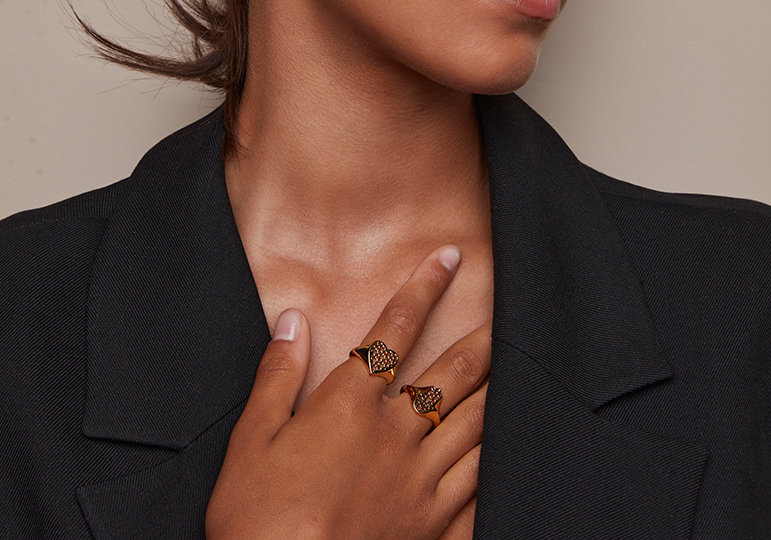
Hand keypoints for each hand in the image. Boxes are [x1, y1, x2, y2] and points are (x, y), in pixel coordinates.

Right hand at [205, 246, 488, 539]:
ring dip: (499, 390)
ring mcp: (420, 482)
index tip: (450, 257)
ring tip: (519, 368)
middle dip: (482, 338)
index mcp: (349, 404)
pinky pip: (478, 487)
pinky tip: (510, 452)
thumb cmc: (257, 519)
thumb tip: (292, 319)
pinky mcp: (433, 528)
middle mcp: (393, 434)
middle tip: (508, 312)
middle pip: (452, 373)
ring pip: (476, 424)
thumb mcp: (251, 439)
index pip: (394, 329)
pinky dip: (497, 464)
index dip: (425, 287)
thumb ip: (277, 374)